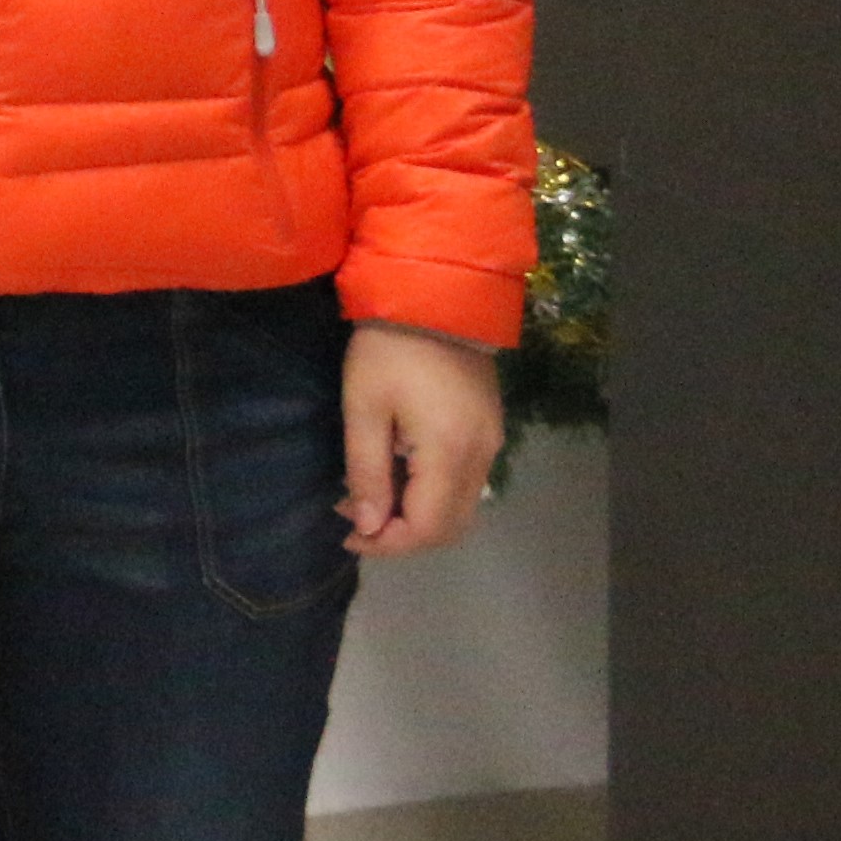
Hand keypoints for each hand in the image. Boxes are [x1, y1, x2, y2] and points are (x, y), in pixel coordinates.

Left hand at [342, 321, 500, 556]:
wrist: (433, 298)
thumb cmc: (387, 351)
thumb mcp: (364, 409)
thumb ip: (368, 471)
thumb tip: (370, 526)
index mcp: (451, 453)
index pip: (428, 527)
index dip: (389, 542)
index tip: (348, 533)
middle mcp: (483, 457)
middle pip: (452, 526)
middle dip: (403, 536)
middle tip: (355, 519)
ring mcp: (493, 443)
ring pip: (463, 508)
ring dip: (419, 516)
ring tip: (370, 498)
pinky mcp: (492, 430)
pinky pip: (467, 483)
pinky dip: (434, 494)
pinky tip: (398, 475)